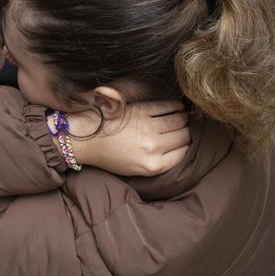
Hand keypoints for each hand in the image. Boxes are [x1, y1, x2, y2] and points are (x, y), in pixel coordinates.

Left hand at [68, 100, 189, 175]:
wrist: (88, 139)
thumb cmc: (111, 155)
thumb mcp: (136, 170)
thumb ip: (160, 162)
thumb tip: (181, 147)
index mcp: (153, 165)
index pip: (184, 152)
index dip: (185, 145)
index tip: (184, 140)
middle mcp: (154, 147)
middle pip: (184, 135)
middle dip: (186, 131)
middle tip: (183, 127)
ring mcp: (149, 128)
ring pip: (180, 120)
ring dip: (183, 117)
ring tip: (181, 117)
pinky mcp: (143, 111)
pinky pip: (169, 106)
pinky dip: (176, 106)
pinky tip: (176, 107)